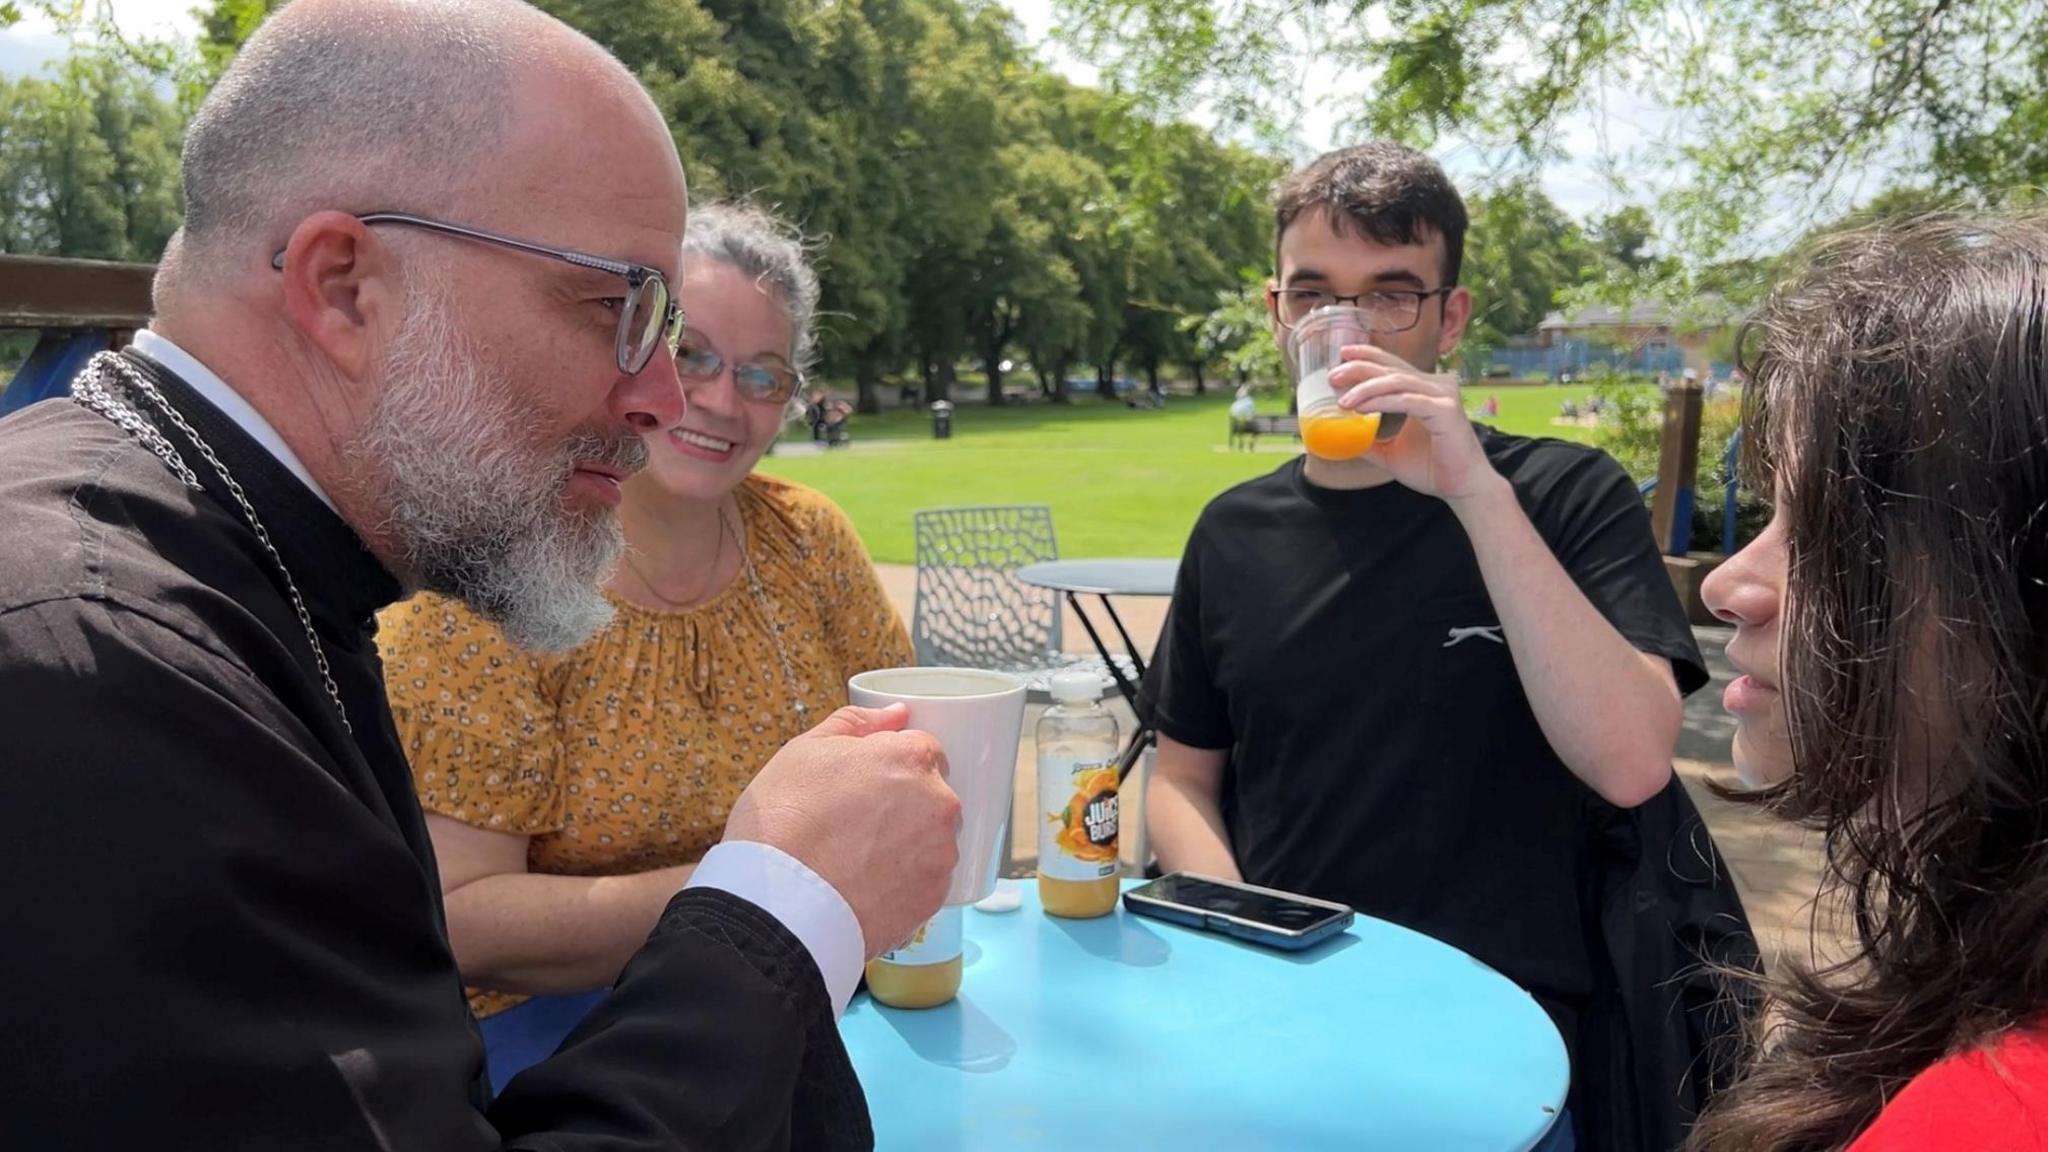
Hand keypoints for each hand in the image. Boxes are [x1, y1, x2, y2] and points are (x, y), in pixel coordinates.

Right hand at [724, 703, 959, 958]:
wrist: (777, 903)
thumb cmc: (784, 820)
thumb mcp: (805, 751)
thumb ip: (856, 723)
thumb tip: (896, 713)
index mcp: (911, 759)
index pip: (923, 750)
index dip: (893, 765)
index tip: (867, 784)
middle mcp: (939, 803)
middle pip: (933, 796)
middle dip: (905, 804)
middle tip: (858, 823)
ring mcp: (940, 854)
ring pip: (933, 840)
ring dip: (908, 844)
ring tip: (859, 859)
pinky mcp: (935, 898)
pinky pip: (927, 880)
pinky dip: (904, 882)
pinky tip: (867, 884)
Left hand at [1330, 345, 1501, 502]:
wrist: (1462, 488)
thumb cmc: (1433, 470)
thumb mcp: (1392, 453)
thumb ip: (1371, 442)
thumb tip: (1345, 440)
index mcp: (1425, 391)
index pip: (1393, 365)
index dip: (1368, 356)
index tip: (1343, 354)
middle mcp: (1436, 386)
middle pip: (1392, 368)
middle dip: (1359, 368)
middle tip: (1333, 375)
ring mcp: (1442, 395)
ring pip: (1397, 381)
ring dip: (1366, 387)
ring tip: (1343, 399)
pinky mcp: (1445, 410)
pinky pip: (1406, 400)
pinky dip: (1381, 401)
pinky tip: (1361, 407)